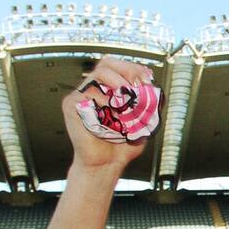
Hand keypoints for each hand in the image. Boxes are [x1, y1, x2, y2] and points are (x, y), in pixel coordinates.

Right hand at [62, 56, 153, 170]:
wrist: (107, 164)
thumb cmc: (122, 144)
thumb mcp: (143, 121)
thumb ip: (149, 105)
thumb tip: (157, 90)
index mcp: (107, 89)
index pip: (117, 65)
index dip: (133, 68)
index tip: (147, 80)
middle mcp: (93, 88)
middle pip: (106, 64)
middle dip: (126, 71)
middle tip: (138, 87)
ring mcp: (80, 95)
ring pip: (97, 76)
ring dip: (118, 87)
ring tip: (128, 106)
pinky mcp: (71, 105)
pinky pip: (86, 95)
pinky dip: (104, 103)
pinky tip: (113, 117)